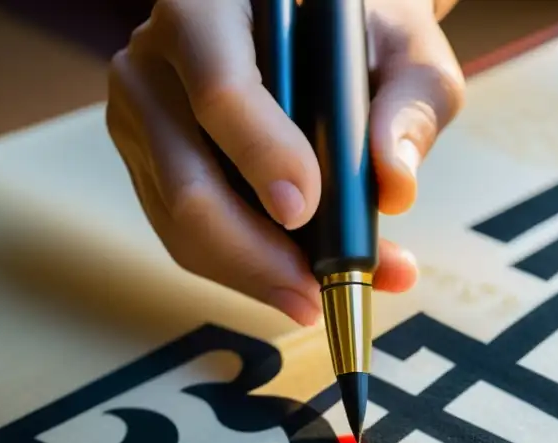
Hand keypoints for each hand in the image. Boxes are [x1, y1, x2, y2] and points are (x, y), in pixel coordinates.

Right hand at [106, 0, 463, 324]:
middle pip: (186, 179)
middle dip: (255, 253)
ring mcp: (144, 118)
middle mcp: (156, 60)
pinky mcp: (150, 165)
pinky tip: (290, 283)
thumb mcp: (406, 45)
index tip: (305, 210)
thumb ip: (412, 103)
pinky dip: (241, 270)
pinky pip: (184, 236)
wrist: (316, 31)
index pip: (219, 88)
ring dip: (252, 275)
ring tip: (316, 299)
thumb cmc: (356, 32)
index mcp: (209, 8)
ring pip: (181, 223)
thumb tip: (395, 185)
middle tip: (316, 294)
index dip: (259, 156)